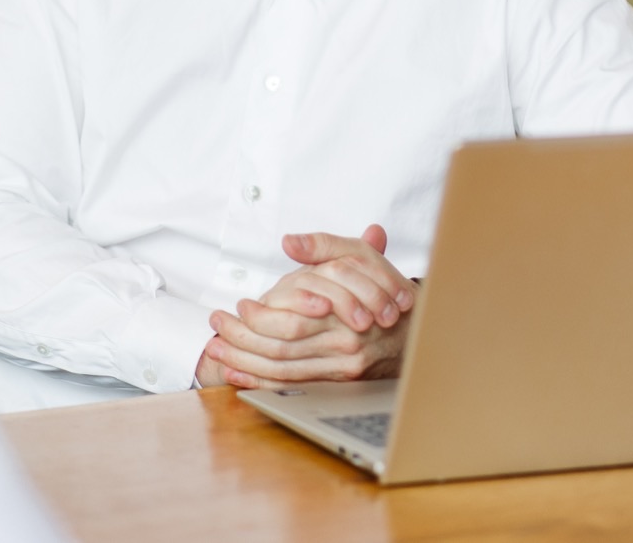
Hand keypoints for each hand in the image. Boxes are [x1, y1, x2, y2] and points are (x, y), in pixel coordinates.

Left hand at [200, 225, 418, 389]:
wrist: (418, 329)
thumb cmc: (383, 289)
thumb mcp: (358, 258)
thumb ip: (323, 246)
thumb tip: (290, 243)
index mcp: (346, 314)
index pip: (292, 323)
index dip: (259, 318)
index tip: (238, 306)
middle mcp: (344, 347)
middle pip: (282, 351)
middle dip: (242, 342)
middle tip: (215, 327)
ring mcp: (342, 372)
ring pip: (284, 373)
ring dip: (246, 364)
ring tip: (216, 351)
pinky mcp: (339, 386)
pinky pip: (293, 388)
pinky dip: (262, 383)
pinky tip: (238, 377)